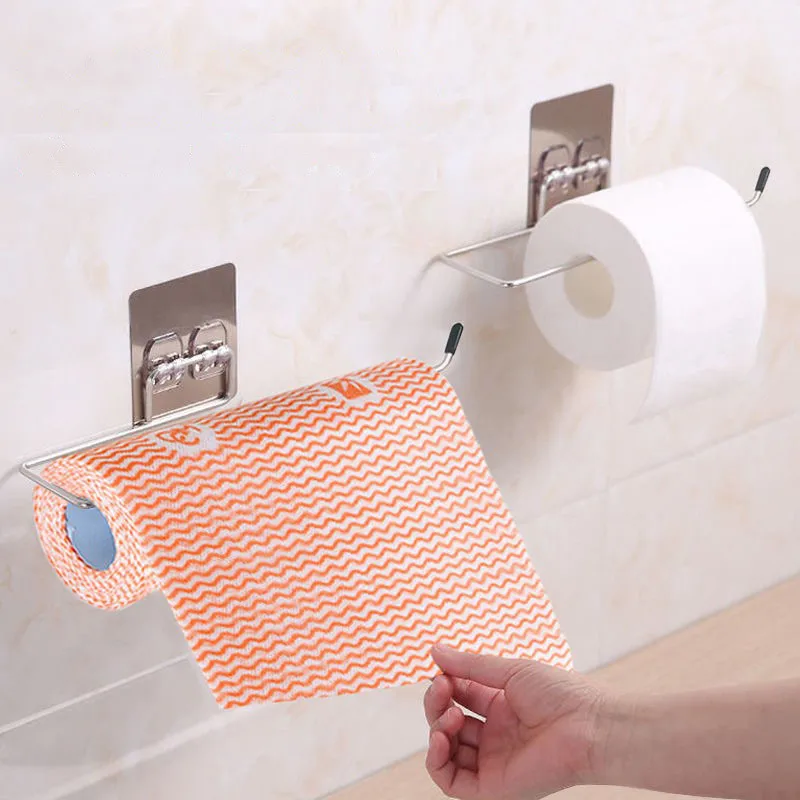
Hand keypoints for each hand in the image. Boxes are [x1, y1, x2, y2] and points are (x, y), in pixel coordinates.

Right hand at [424, 644, 604, 799]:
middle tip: (442, 689)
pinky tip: (441, 739)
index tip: (440, 671)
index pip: (460, 695)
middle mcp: (495, 734)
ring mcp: (493, 760)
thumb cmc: (561, 694)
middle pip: (449, 722)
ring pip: (447, 752)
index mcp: (501, 705)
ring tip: (450, 716)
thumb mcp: (510, 671)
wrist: (589, 726)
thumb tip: (435, 650)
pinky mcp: (493, 786)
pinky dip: (436, 762)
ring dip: (437, 730)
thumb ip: (470, 665)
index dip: (445, 684)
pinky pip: (452, 782)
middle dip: (437, 704)